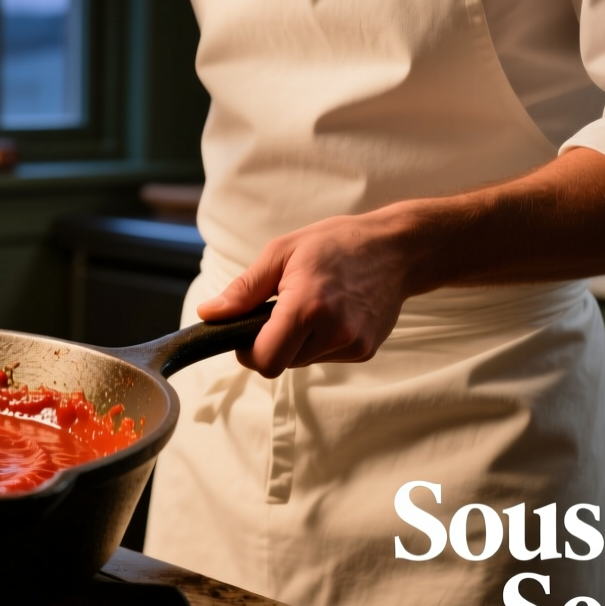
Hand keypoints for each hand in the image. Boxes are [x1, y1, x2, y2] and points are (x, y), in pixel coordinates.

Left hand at [194, 213, 415, 376]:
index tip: (247, 330)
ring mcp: (354, 345)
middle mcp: (335, 332)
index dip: (248, 351)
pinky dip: (320, 341)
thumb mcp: (282, 253)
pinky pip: (327, 357)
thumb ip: (244, 290)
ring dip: (297, 342)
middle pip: (281, 363)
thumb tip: (208, 314)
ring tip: (312, 305)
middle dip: (271, 343)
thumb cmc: (336, 243)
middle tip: (281, 309)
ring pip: (303, 361)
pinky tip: (332, 312)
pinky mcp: (366, 351)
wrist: (396, 248)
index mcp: (308, 307)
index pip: (264, 360)